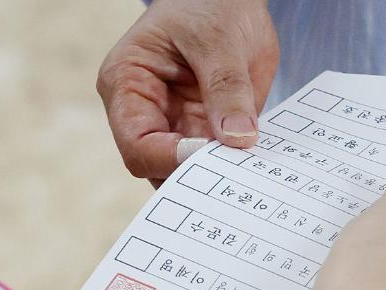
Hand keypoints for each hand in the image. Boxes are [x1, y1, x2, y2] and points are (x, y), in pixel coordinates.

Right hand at [96, 0, 278, 184]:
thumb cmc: (210, 4)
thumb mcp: (219, 38)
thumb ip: (227, 88)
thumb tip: (238, 138)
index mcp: (127, 84)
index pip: (137, 143)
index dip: (171, 159)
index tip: (212, 158)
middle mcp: (147, 112)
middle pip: (159, 168)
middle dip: (195, 174)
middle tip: (237, 175)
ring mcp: (176, 125)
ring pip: (188, 173)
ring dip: (217, 176)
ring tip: (250, 172)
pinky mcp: (206, 131)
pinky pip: (217, 163)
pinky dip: (236, 168)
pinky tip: (258, 166)